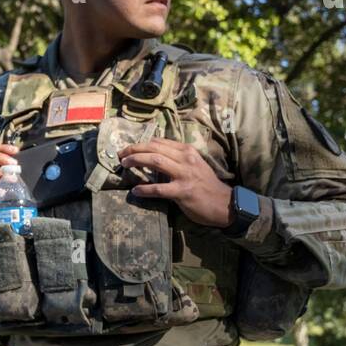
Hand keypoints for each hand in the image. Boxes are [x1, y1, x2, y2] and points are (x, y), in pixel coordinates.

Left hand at [117, 138, 233, 227]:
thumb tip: (152, 155)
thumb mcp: (193, 165)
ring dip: (136, 161)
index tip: (129, 149)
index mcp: (187, 151)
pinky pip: (159, 189)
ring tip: (124, 165)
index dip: (141, 144)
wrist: (224, 203)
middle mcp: (185, 159)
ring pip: (155, 162)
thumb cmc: (206, 184)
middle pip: (154, 148)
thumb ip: (176, 158)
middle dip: (134, 149)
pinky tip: (136, 191)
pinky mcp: (183, 191)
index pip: (159, 142)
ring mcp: (184, 175)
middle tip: (121, 155)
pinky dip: (144, 189)